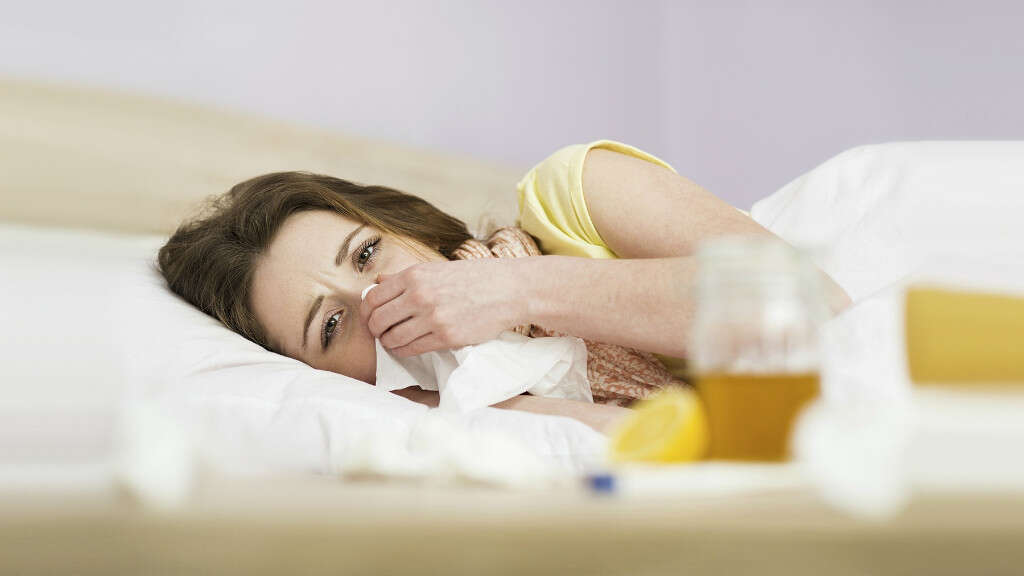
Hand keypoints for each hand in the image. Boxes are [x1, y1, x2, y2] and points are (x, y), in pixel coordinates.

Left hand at [359, 258, 524, 356]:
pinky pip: (412, 349)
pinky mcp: (446, 337)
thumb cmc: (474, 277)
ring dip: (388, 343)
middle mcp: (420, 295)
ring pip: (392, 338)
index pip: (373, 297)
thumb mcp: (437, 268)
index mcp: (415, 275)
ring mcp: (432, 317)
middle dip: (374, 329)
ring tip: (392, 341)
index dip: (366, 311)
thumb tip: (378, 281)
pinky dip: (403, 351)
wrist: (508, 289)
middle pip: (378, 319)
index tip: (370, 317)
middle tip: (379, 332)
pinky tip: (406, 347)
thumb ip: (406, 276)